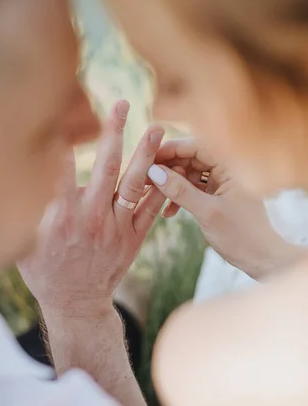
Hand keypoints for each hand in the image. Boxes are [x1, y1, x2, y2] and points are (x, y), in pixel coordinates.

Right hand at [18, 100, 166, 315]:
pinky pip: (151, 209)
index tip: (72, 111)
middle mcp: (91, 218)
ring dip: (147, 153)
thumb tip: (23, 174)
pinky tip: (172, 165)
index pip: (63, 169)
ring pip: (134, 184)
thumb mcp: (25, 242)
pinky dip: (161, 187)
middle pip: (105, 167)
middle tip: (122, 103)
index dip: (68, 138)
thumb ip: (29, 209)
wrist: (76, 304)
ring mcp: (116, 228)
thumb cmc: (45, 269)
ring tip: (158, 127)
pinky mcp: (134, 238)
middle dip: (113, 132)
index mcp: (61, 217)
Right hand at [148, 138, 305, 279]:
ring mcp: (221, 182)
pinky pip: (192, 189)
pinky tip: (167, 212)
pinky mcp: (216, 196)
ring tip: (151, 195)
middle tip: (145, 178)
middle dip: (167, 168)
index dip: (171, 149)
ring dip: (170, 184)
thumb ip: (180, 191)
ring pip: (188, 174)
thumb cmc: (241, 235)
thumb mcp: (207, 212)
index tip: (149, 158)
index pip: (197, 146)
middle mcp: (227, 169)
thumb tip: (154, 172)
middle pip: (190, 158)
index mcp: (231, 166)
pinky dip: (179, 197)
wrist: (260, 259)